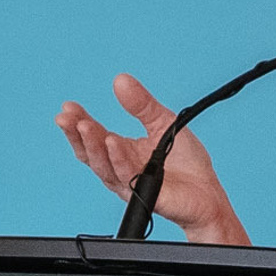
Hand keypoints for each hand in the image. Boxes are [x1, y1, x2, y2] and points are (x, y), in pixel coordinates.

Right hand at [54, 72, 250, 244]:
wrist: (208, 193)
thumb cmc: (186, 163)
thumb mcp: (162, 122)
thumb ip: (141, 104)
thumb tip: (121, 80)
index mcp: (122, 152)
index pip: (94, 136)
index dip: (78, 122)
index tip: (67, 107)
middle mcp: (120, 169)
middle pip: (91, 153)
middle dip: (77, 134)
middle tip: (67, 117)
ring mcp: (130, 184)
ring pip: (104, 165)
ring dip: (93, 144)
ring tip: (85, 125)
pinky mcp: (144, 195)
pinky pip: (127, 176)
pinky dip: (118, 158)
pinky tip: (112, 142)